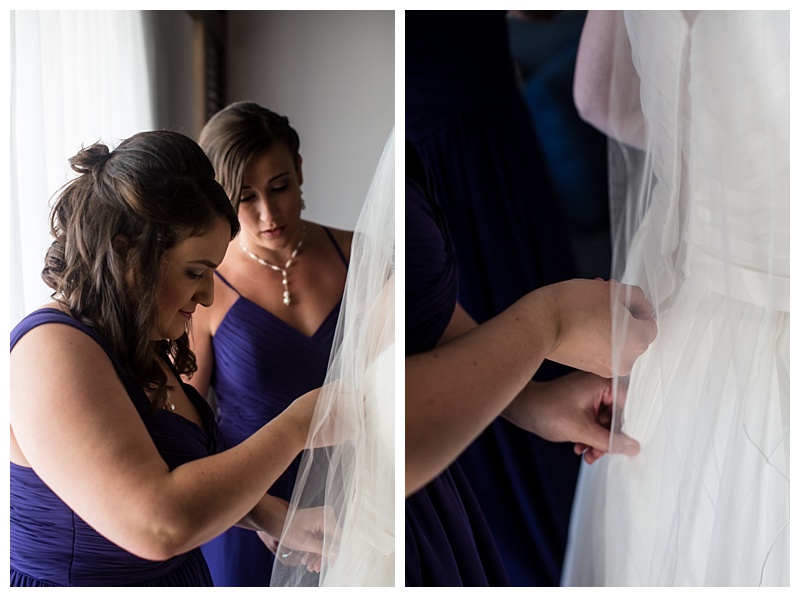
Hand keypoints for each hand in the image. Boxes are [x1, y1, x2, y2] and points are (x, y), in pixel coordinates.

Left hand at [274, 505, 340, 573]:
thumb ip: (322, 548)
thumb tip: (335, 554)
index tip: (330, 564)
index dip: (334, 553)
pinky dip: (315, 547)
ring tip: (310, 566)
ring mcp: (322, 518)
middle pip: (331, 540)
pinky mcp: (318, 521)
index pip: (337, 538)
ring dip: (318, 554)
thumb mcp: (305, 542)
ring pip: (325, 540)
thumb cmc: (288, 529)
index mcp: (325, 517)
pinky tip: (308, 559)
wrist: (277, 521)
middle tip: (316, 568)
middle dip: (323, 555)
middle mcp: (326, 515)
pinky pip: (321, 537)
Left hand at [503, 371, 639, 463]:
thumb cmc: (547, 411)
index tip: (627, 444)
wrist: (522, 410)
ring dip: (598, 441)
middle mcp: (598, 386)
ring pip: (605, 423)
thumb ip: (609, 441)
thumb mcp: (582, 431)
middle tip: (600, 453)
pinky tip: (580, 447)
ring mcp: (589, 395)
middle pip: (617, 417)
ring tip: (588, 454)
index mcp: (602, 383)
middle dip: (608, 439)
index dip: (628, 427)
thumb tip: (633, 447)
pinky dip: (589, 436)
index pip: (629, 406)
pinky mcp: (582, 404)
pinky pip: (594, 422)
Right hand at [537, 279, 656, 376]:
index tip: (621, 300)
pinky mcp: (588, 368)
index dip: (636, 306)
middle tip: (602, 301)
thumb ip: (636, 297)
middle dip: (621, 316)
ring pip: (616, 341)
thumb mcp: (613, 290)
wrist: (540, 324)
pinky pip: (602, 350)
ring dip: (608, 325)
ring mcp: (606, 367)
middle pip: (633, 334)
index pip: (650, 322)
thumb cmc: (574, 306)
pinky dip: (596, 337)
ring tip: (589, 309)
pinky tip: (581, 322)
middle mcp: (625, 361)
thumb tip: (639, 304)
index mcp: (637, 342)